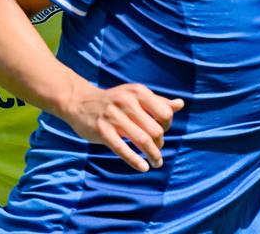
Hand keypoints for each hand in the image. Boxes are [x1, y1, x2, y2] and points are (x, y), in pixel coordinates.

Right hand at [62, 82, 183, 172]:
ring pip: (142, 140)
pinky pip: (122, 149)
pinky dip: (135, 161)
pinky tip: (143, 167)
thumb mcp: (134, 96)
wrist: (79, 101)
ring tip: (156, 163)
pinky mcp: (102, 131)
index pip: (165, 114)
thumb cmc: (112, 100)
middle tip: (156, 151)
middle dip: (159, 145)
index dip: (167, 127)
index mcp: (138, 92)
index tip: (160, 133)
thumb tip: (180, 104)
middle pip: (155, 130)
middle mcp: (126, 102)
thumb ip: (157, 102)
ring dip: (153, 156)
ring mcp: (113, 116)